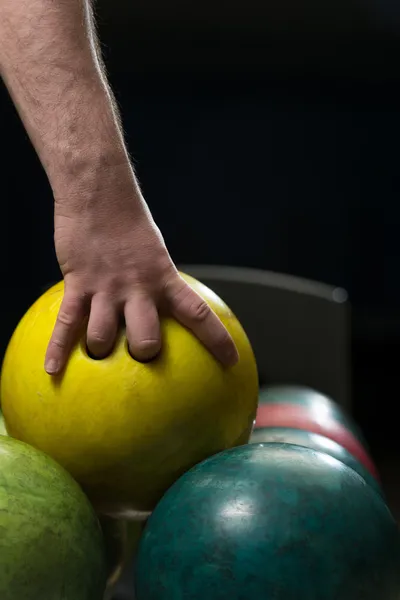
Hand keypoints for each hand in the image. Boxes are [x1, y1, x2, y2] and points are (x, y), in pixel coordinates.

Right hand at [44, 170, 238, 374]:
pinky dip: (57, 349)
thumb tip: (158, 311)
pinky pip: (67, 323)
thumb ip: (156, 284)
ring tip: (99, 353)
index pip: (198, 314)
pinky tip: (52, 371)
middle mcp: (139, 289)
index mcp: (164, 280)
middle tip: (139, 357)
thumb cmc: (128, 223)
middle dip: (144, 357)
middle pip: (146, 342)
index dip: (216, 340)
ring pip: (103, 339)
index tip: (231, 362)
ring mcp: (107, 289)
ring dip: (101, 352)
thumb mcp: (154, 254)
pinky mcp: (78, 284)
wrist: (99, 193)